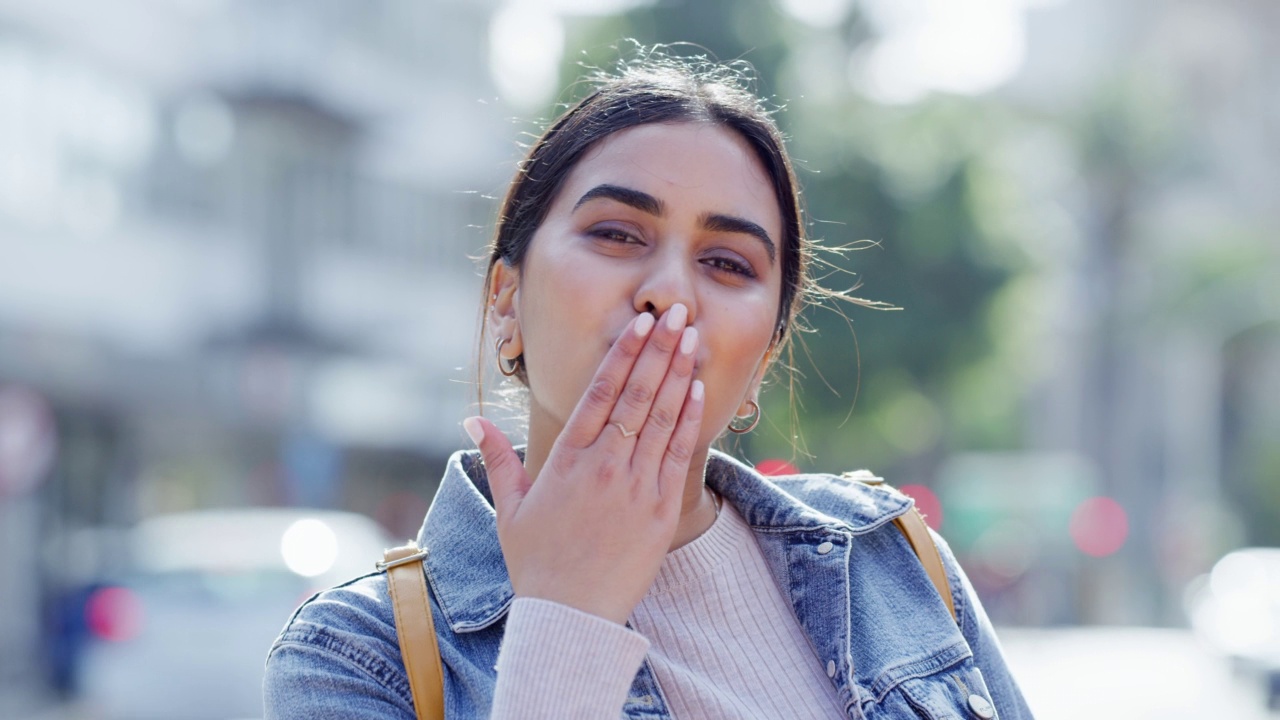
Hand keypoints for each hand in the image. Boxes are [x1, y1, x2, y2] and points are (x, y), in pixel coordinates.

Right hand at [463, 304, 703, 624]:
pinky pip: (679, 453)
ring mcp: (635, 486)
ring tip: (692, 337)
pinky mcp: (660, 509)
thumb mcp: (509, 508)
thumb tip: (471, 419)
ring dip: (679, 373)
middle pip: (636, 394)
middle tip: (677, 313)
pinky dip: (688, 418)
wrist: (570, 616)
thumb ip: (496, 457)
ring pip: (662, 417)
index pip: (600, 393)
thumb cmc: (536, 562)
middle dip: (658, 349)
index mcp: (566, 459)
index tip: (640, 322)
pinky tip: (697, 388)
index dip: (623, 353)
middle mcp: (603, 465)